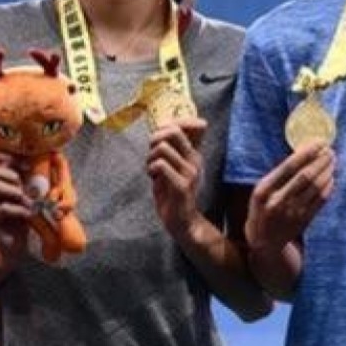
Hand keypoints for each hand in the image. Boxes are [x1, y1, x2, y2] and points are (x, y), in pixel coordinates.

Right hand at [0, 150, 31, 262]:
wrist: (16, 246)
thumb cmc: (20, 216)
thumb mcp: (22, 192)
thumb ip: (22, 176)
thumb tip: (32, 155)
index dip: (9, 156)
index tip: (27, 165)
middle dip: (12, 175)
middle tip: (26, 188)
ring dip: (16, 191)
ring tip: (28, 202)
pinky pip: (2, 208)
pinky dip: (19, 209)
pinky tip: (28, 214)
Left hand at [146, 118, 206, 237]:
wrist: (182, 222)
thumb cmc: (172, 193)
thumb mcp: (172, 167)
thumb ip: (170, 149)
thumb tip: (163, 125)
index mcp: (193, 153)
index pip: (188, 125)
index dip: (169, 122)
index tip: (158, 135)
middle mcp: (195, 160)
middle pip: (174, 131)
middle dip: (155, 138)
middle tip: (151, 153)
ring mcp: (190, 173)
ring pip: (163, 148)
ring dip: (150, 157)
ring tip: (151, 169)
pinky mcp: (182, 186)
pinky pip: (162, 165)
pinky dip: (152, 169)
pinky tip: (153, 178)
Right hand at [244, 142, 334, 250]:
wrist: (264, 241)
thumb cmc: (262, 209)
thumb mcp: (261, 191)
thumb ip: (278, 176)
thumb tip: (303, 153)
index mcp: (264, 191)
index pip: (289, 167)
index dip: (306, 153)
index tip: (318, 143)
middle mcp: (278, 202)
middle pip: (306, 176)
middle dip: (321, 161)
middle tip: (330, 150)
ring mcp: (292, 212)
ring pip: (316, 188)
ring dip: (327, 171)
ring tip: (332, 161)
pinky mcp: (304, 220)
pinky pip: (321, 200)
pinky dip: (328, 186)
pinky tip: (331, 177)